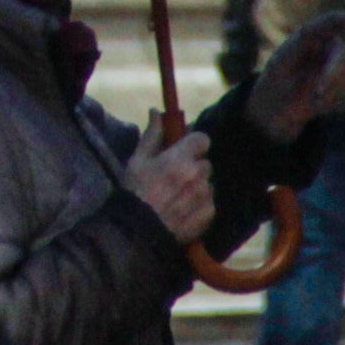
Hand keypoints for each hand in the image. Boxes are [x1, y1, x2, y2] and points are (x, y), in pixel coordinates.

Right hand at [129, 127, 215, 248]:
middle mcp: (197, 176)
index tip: (183, 150)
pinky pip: (210, 202)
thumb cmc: (135, 193)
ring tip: (179, 196)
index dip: (193, 143)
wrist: (138, 233)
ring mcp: (205, 196)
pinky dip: (200, 204)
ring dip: (197, 186)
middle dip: (194, 166)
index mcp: (180, 159)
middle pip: (205, 163)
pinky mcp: (209, 214)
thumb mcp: (137, 161)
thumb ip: (152, 135)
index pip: (202, 139)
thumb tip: (157, 112)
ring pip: (208, 183)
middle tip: (176, 176)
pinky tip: (183, 209)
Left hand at [257, 11, 344, 140]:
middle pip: (341, 53)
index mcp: (309, 34)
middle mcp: (327, 43)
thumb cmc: (276, 78)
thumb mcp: (280, 64)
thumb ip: (301, 50)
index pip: (332, 21)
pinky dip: (332, 95)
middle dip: (331, 74)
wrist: (280, 103)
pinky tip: (317, 99)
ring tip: (312, 96)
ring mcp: (338, 59)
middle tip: (317, 92)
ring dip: (330, 88)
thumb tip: (324, 50)